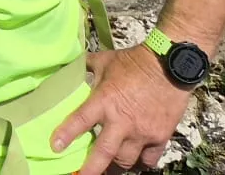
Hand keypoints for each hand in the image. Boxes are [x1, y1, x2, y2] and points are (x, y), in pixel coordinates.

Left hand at [52, 46, 191, 174]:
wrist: (169, 66)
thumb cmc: (133, 61)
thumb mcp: (104, 61)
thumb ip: (86, 67)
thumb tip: (72, 66)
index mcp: (104, 101)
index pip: (80, 121)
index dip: (66, 136)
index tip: (54, 147)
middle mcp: (122, 121)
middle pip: (104, 154)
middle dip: (91, 170)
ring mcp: (142, 133)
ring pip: (126, 162)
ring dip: (115, 168)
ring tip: (108, 170)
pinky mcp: (160, 138)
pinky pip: (149, 160)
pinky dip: (140, 163)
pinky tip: (134, 161)